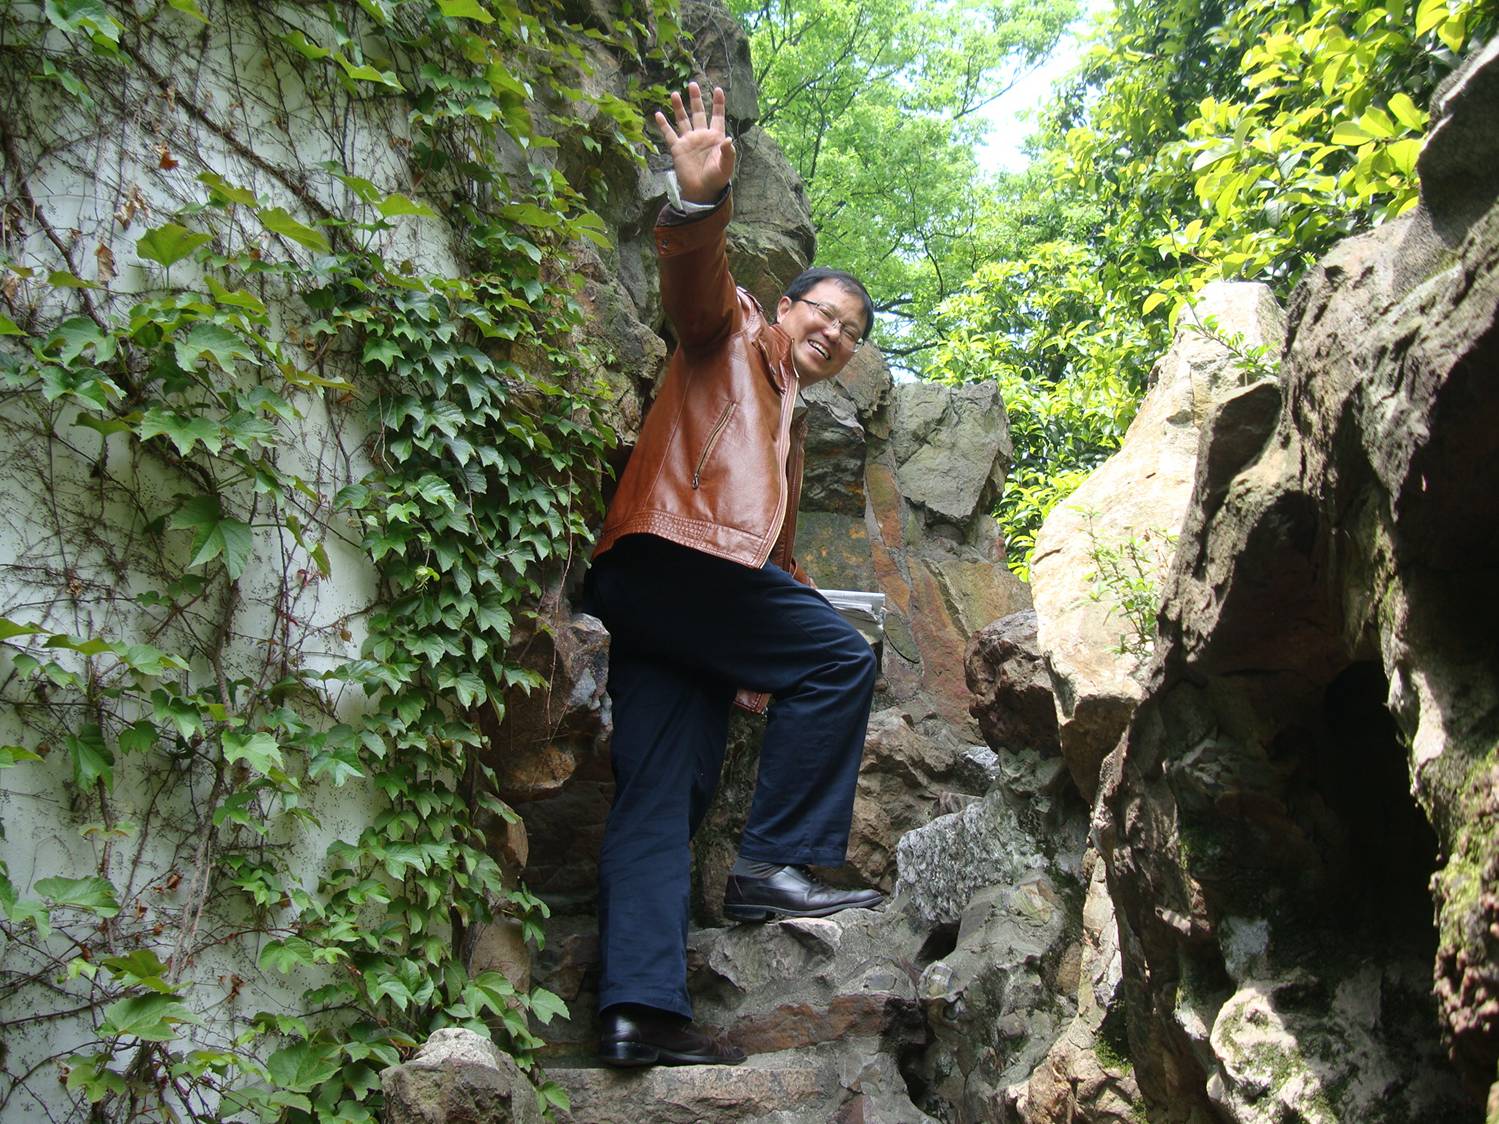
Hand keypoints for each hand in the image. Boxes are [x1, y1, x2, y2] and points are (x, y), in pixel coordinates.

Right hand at [655, 82, 734, 203]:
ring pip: (683, 120)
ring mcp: (689, 141)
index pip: (717, 116)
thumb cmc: (717, 179)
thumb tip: (729, 140)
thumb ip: (728, 153)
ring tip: (675, 94)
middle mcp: (701, 135)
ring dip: (679, 107)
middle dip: (696, 99)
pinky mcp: (678, 149)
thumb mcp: (726, 166)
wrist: (702, 191)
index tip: (718, 90)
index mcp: (715, 137)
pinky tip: (658, 114)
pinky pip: (669, 134)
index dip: (718, 104)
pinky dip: (663, 125)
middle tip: (693, 84)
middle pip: (698, 113)